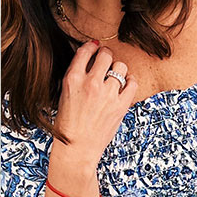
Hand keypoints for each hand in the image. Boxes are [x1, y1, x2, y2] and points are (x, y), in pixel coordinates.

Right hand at [53, 41, 139, 165]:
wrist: (76, 149)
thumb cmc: (67, 125)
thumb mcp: (64, 96)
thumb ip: (75, 78)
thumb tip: (89, 61)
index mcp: (72, 79)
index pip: (85, 51)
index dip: (91, 47)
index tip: (94, 48)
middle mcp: (90, 83)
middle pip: (106, 54)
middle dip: (106, 55)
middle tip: (105, 60)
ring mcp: (107, 94)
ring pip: (120, 66)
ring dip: (117, 69)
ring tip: (114, 76)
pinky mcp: (121, 105)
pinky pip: (132, 82)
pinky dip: (130, 80)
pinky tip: (124, 84)